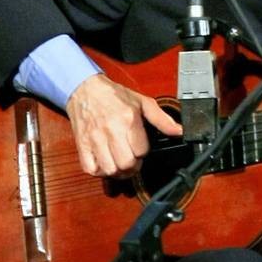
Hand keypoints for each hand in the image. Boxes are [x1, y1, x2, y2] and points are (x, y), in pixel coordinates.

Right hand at [65, 73, 181, 176]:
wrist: (85, 89)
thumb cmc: (114, 96)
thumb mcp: (143, 102)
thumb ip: (162, 119)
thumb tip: (179, 131)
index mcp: (128, 119)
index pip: (141, 151)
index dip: (144, 152)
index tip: (141, 148)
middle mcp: (111, 130)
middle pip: (126, 164)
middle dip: (133, 166)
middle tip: (133, 159)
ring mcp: (95, 139)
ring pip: (110, 170)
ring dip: (118, 171)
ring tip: (120, 162)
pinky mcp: (82, 145)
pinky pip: (91, 169)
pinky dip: (100, 171)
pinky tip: (106, 162)